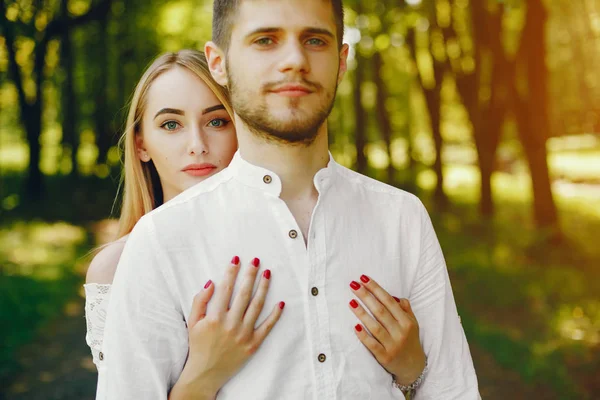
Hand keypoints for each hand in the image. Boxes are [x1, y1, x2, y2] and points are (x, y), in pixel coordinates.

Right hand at [169, 257, 283, 398]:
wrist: (205, 374)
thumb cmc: (198, 345)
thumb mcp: (191, 322)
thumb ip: (199, 301)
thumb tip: (211, 282)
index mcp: (214, 318)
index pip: (225, 289)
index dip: (231, 272)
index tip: (237, 259)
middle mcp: (230, 324)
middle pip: (243, 294)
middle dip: (250, 275)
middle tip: (256, 260)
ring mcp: (243, 334)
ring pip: (257, 306)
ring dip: (263, 288)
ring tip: (267, 273)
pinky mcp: (253, 344)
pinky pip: (267, 327)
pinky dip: (275, 315)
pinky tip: (281, 302)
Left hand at [349, 275, 425, 385]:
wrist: (414, 368)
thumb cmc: (410, 341)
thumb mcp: (413, 324)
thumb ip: (405, 309)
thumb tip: (395, 296)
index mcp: (407, 322)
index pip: (389, 302)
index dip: (376, 289)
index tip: (364, 279)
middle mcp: (400, 333)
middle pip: (381, 311)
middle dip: (366, 296)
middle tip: (354, 285)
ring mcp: (393, 346)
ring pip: (375, 327)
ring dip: (362, 314)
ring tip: (351, 302)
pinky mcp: (385, 357)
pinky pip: (373, 345)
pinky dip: (364, 336)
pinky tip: (355, 326)